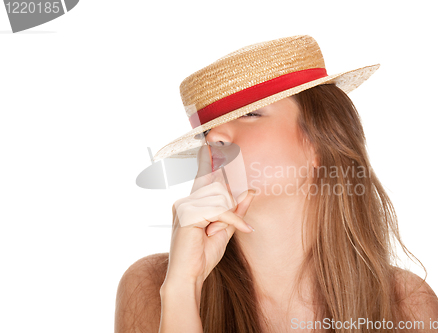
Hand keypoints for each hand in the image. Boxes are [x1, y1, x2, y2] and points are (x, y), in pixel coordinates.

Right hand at [163, 144, 255, 287]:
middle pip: (217, 189)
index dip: (206, 160)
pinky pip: (218, 209)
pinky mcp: (187, 214)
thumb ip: (236, 210)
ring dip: (230, 216)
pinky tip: (243, 230)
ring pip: (219, 198)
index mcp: (193, 204)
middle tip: (232, 225)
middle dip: (231, 206)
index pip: (203, 178)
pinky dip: (232, 219)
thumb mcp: (225, 230)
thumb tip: (250, 191)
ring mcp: (184, 207)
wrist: (188, 278)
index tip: (209, 144)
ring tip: (231, 232)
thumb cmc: (203, 257)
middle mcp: (186, 202)